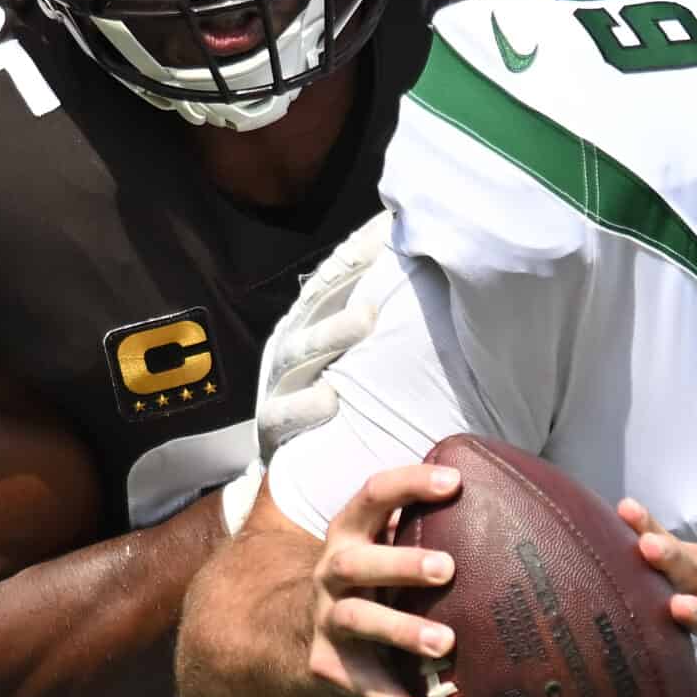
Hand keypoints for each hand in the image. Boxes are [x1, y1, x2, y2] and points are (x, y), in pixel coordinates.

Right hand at [258, 210, 392, 461]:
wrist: (294, 471)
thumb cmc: (342, 404)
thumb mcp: (359, 360)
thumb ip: (381, 323)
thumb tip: (425, 271)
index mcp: (311, 323)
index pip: (336, 277)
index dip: (360, 249)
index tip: (391, 225)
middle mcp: (291, 346)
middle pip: (317, 304)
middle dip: (346, 280)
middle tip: (388, 258)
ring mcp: (278, 384)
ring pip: (299, 352)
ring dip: (330, 335)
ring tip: (365, 321)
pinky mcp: (271, 428)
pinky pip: (283, 414)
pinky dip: (304, 406)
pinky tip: (329, 400)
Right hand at [306, 461, 461, 696]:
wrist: (318, 632)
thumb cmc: (382, 578)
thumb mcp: (390, 545)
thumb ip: (429, 524)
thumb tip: (514, 498)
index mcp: (351, 532)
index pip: (373, 495)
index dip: (409, 485)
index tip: (455, 482)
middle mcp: (331, 572)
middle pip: (354, 563)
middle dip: (398, 564)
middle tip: (447, 569)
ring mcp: (327, 620)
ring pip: (357, 621)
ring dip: (400, 631)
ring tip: (445, 643)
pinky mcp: (331, 667)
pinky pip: (366, 688)